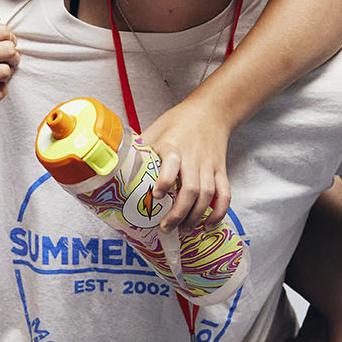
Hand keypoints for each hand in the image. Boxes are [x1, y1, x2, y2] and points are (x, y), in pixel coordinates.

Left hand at [137, 99, 232, 232]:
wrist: (211, 111)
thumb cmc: (178, 121)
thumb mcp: (156, 128)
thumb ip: (141, 147)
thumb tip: (116, 165)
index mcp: (173, 146)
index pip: (172, 162)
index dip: (165, 181)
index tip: (157, 196)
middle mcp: (193, 157)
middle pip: (191, 189)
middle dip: (179, 213)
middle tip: (166, 227)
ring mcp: (209, 165)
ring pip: (207, 195)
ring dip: (196, 216)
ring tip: (183, 229)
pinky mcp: (221, 170)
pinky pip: (225, 194)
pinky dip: (219, 212)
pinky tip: (208, 225)